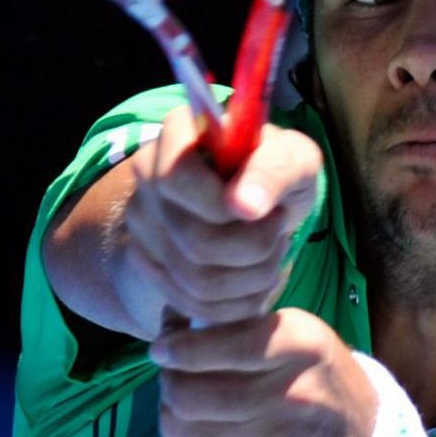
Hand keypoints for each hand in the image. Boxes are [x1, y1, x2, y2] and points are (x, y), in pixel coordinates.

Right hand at [122, 106, 320, 328]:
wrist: (257, 201)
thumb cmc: (278, 173)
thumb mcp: (295, 159)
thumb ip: (275, 170)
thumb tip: (244, 205)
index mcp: (179, 132)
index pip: (176, 177)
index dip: (223, 205)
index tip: (268, 210)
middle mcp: (147, 176)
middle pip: (193, 241)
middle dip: (255, 247)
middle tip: (279, 231)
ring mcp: (140, 223)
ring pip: (195, 281)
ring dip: (252, 277)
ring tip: (272, 252)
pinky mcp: (146, 264)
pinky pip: (193, 304)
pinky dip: (239, 301)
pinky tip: (255, 278)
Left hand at [151, 308, 377, 436]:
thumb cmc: (319, 379)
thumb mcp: (299, 338)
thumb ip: (242, 326)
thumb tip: (172, 320)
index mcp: (305, 348)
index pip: (228, 345)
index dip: (182, 347)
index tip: (163, 346)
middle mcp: (292, 395)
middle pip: (191, 393)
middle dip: (170, 381)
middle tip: (173, 374)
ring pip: (183, 429)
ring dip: (170, 412)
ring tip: (182, 402)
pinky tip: (194, 430)